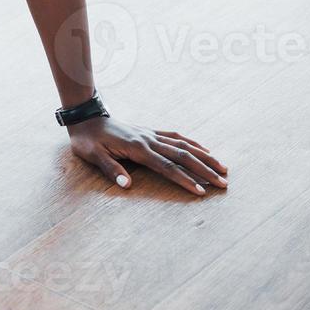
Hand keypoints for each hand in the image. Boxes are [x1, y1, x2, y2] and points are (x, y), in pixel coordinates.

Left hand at [67, 116, 228, 195]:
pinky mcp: (149, 131)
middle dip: (204, 170)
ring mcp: (150, 134)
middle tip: (224, 183)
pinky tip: (204, 149)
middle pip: (182, 156)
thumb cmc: (87, 139)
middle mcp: (148, 140)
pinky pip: (176, 136)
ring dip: (205, 157)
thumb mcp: (91, 155)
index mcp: (137, 148)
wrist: (85, 117)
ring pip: (184, 145)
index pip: (166, 167)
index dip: (184, 180)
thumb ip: (110, 169)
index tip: (202, 191)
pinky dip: (192, 143)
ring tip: (224, 168)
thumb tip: (127, 185)